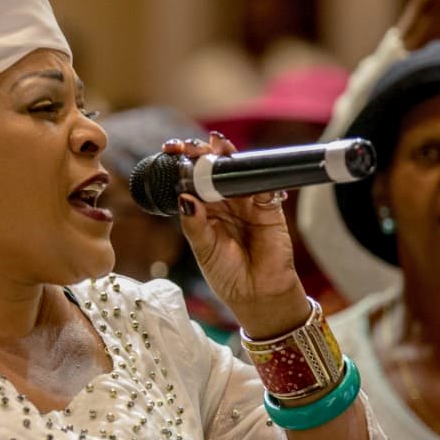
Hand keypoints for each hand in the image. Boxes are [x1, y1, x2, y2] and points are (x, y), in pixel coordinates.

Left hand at [169, 133, 309, 338]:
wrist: (257, 295)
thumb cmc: (227, 275)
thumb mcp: (203, 250)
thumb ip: (194, 224)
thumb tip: (183, 197)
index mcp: (204, 210)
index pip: (191, 180)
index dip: (182, 164)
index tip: (170, 150)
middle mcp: (224, 202)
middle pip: (212, 169)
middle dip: (202, 153)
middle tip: (191, 145)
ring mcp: (247, 202)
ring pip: (236, 171)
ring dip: (226, 156)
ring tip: (215, 145)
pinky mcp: (269, 207)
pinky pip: (262, 184)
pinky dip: (253, 172)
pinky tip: (240, 165)